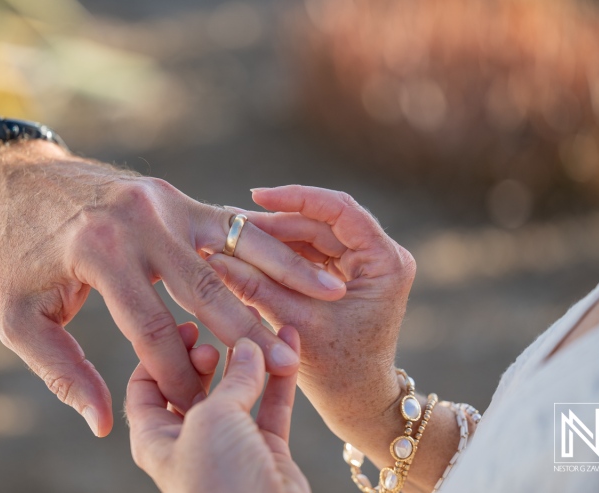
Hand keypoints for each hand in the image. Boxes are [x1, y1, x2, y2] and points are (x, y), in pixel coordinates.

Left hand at [0, 142, 346, 435]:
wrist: (24, 183)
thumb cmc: (21, 256)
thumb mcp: (20, 318)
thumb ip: (61, 370)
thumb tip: (103, 421)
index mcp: (99, 251)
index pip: (152, 327)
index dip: (177, 373)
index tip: (200, 405)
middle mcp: (140, 220)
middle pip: (206, 288)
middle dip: (248, 332)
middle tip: (286, 366)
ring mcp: (165, 201)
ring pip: (234, 246)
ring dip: (281, 274)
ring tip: (326, 300)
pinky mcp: (178, 197)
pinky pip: (232, 223)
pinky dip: (269, 242)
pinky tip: (304, 259)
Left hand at [126, 328, 309, 492]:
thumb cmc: (221, 481)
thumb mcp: (212, 420)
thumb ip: (230, 382)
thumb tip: (247, 348)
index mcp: (155, 438)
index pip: (146, 385)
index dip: (163, 352)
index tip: (188, 327)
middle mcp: (189, 440)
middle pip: (193, 385)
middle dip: (207, 356)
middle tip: (218, 336)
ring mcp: (230, 446)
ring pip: (238, 391)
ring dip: (250, 359)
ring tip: (260, 328)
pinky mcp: (267, 452)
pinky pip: (272, 405)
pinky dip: (280, 377)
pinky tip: (289, 344)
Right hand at [207, 185, 415, 445]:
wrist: (358, 403)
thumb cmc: (338, 371)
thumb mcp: (295, 323)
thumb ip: (257, 287)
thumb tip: (213, 257)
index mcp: (385, 262)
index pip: (340, 210)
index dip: (297, 198)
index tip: (257, 195)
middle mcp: (380, 256)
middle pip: (322, 222)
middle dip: (276, 223)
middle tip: (232, 224)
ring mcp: (364, 264)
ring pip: (313, 235)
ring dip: (275, 238)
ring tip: (233, 238)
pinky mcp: (347, 274)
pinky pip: (311, 253)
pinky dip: (281, 254)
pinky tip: (248, 254)